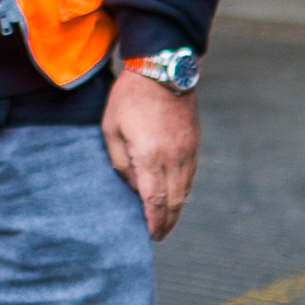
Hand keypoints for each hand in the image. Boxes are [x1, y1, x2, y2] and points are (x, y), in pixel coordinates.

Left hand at [102, 61, 198, 238]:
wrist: (163, 69)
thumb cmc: (129, 97)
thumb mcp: (110, 128)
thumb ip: (119, 161)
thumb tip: (132, 186)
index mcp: (149, 157)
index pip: (154, 200)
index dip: (153, 221)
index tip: (150, 235)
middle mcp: (173, 158)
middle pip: (174, 201)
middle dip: (167, 222)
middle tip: (158, 235)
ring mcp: (187, 151)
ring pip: (185, 190)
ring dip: (177, 209)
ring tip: (167, 221)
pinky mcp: (194, 142)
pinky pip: (191, 175)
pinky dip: (184, 191)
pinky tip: (176, 196)